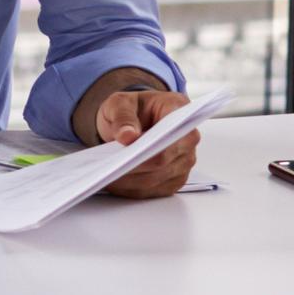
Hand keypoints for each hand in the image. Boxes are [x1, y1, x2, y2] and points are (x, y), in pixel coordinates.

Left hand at [90, 84, 201, 200]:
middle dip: (135, 167)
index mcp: (179, 111)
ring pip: (155, 180)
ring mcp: (183, 162)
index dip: (153, 147)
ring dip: (129, 182)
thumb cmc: (132, 109)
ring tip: (106, 176)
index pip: (173, 133)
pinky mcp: (172, 180)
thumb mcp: (120, 103)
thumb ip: (123, 116)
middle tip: (109, 168)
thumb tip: (127, 136)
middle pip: (163, 162)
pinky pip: (152, 191)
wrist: (133, 121)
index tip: (130, 154)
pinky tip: (113, 183)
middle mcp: (187, 139)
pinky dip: (130, 189)